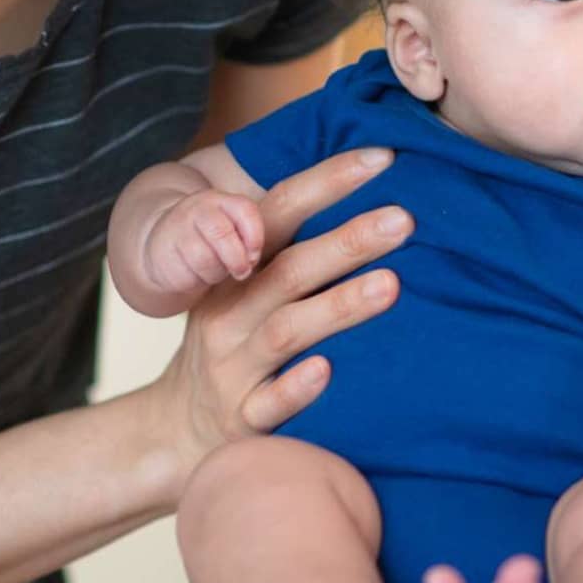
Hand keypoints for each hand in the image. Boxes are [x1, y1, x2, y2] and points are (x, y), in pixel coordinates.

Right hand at [140, 188, 263, 294]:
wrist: (164, 242)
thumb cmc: (210, 238)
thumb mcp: (230, 228)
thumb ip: (246, 237)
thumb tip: (251, 260)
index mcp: (220, 200)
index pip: (245, 210)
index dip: (255, 238)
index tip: (254, 256)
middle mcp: (196, 210)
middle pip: (222, 233)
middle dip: (237, 259)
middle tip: (242, 272)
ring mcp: (176, 230)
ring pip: (205, 259)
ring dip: (217, 273)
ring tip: (216, 272)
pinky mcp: (162, 254)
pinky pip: (187, 275)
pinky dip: (197, 281)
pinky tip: (195, 274)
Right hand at [147, 147, 411, 487]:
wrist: (178, 426)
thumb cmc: (237, 338)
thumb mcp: (245, 287)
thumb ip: (291, 245)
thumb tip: (375, 186)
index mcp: (236, 270)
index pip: (279, 213)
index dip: (328, 182)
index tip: (383, 157)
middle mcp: (231, 313)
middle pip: (290, 270)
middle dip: (348, 242)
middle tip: (404, 219)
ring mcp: (234, 367)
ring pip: (285, 332)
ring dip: (338, 307)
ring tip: (391, 284)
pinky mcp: (242, 420)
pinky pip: (268, 404)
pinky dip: (297, 387)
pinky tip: (329, 369)